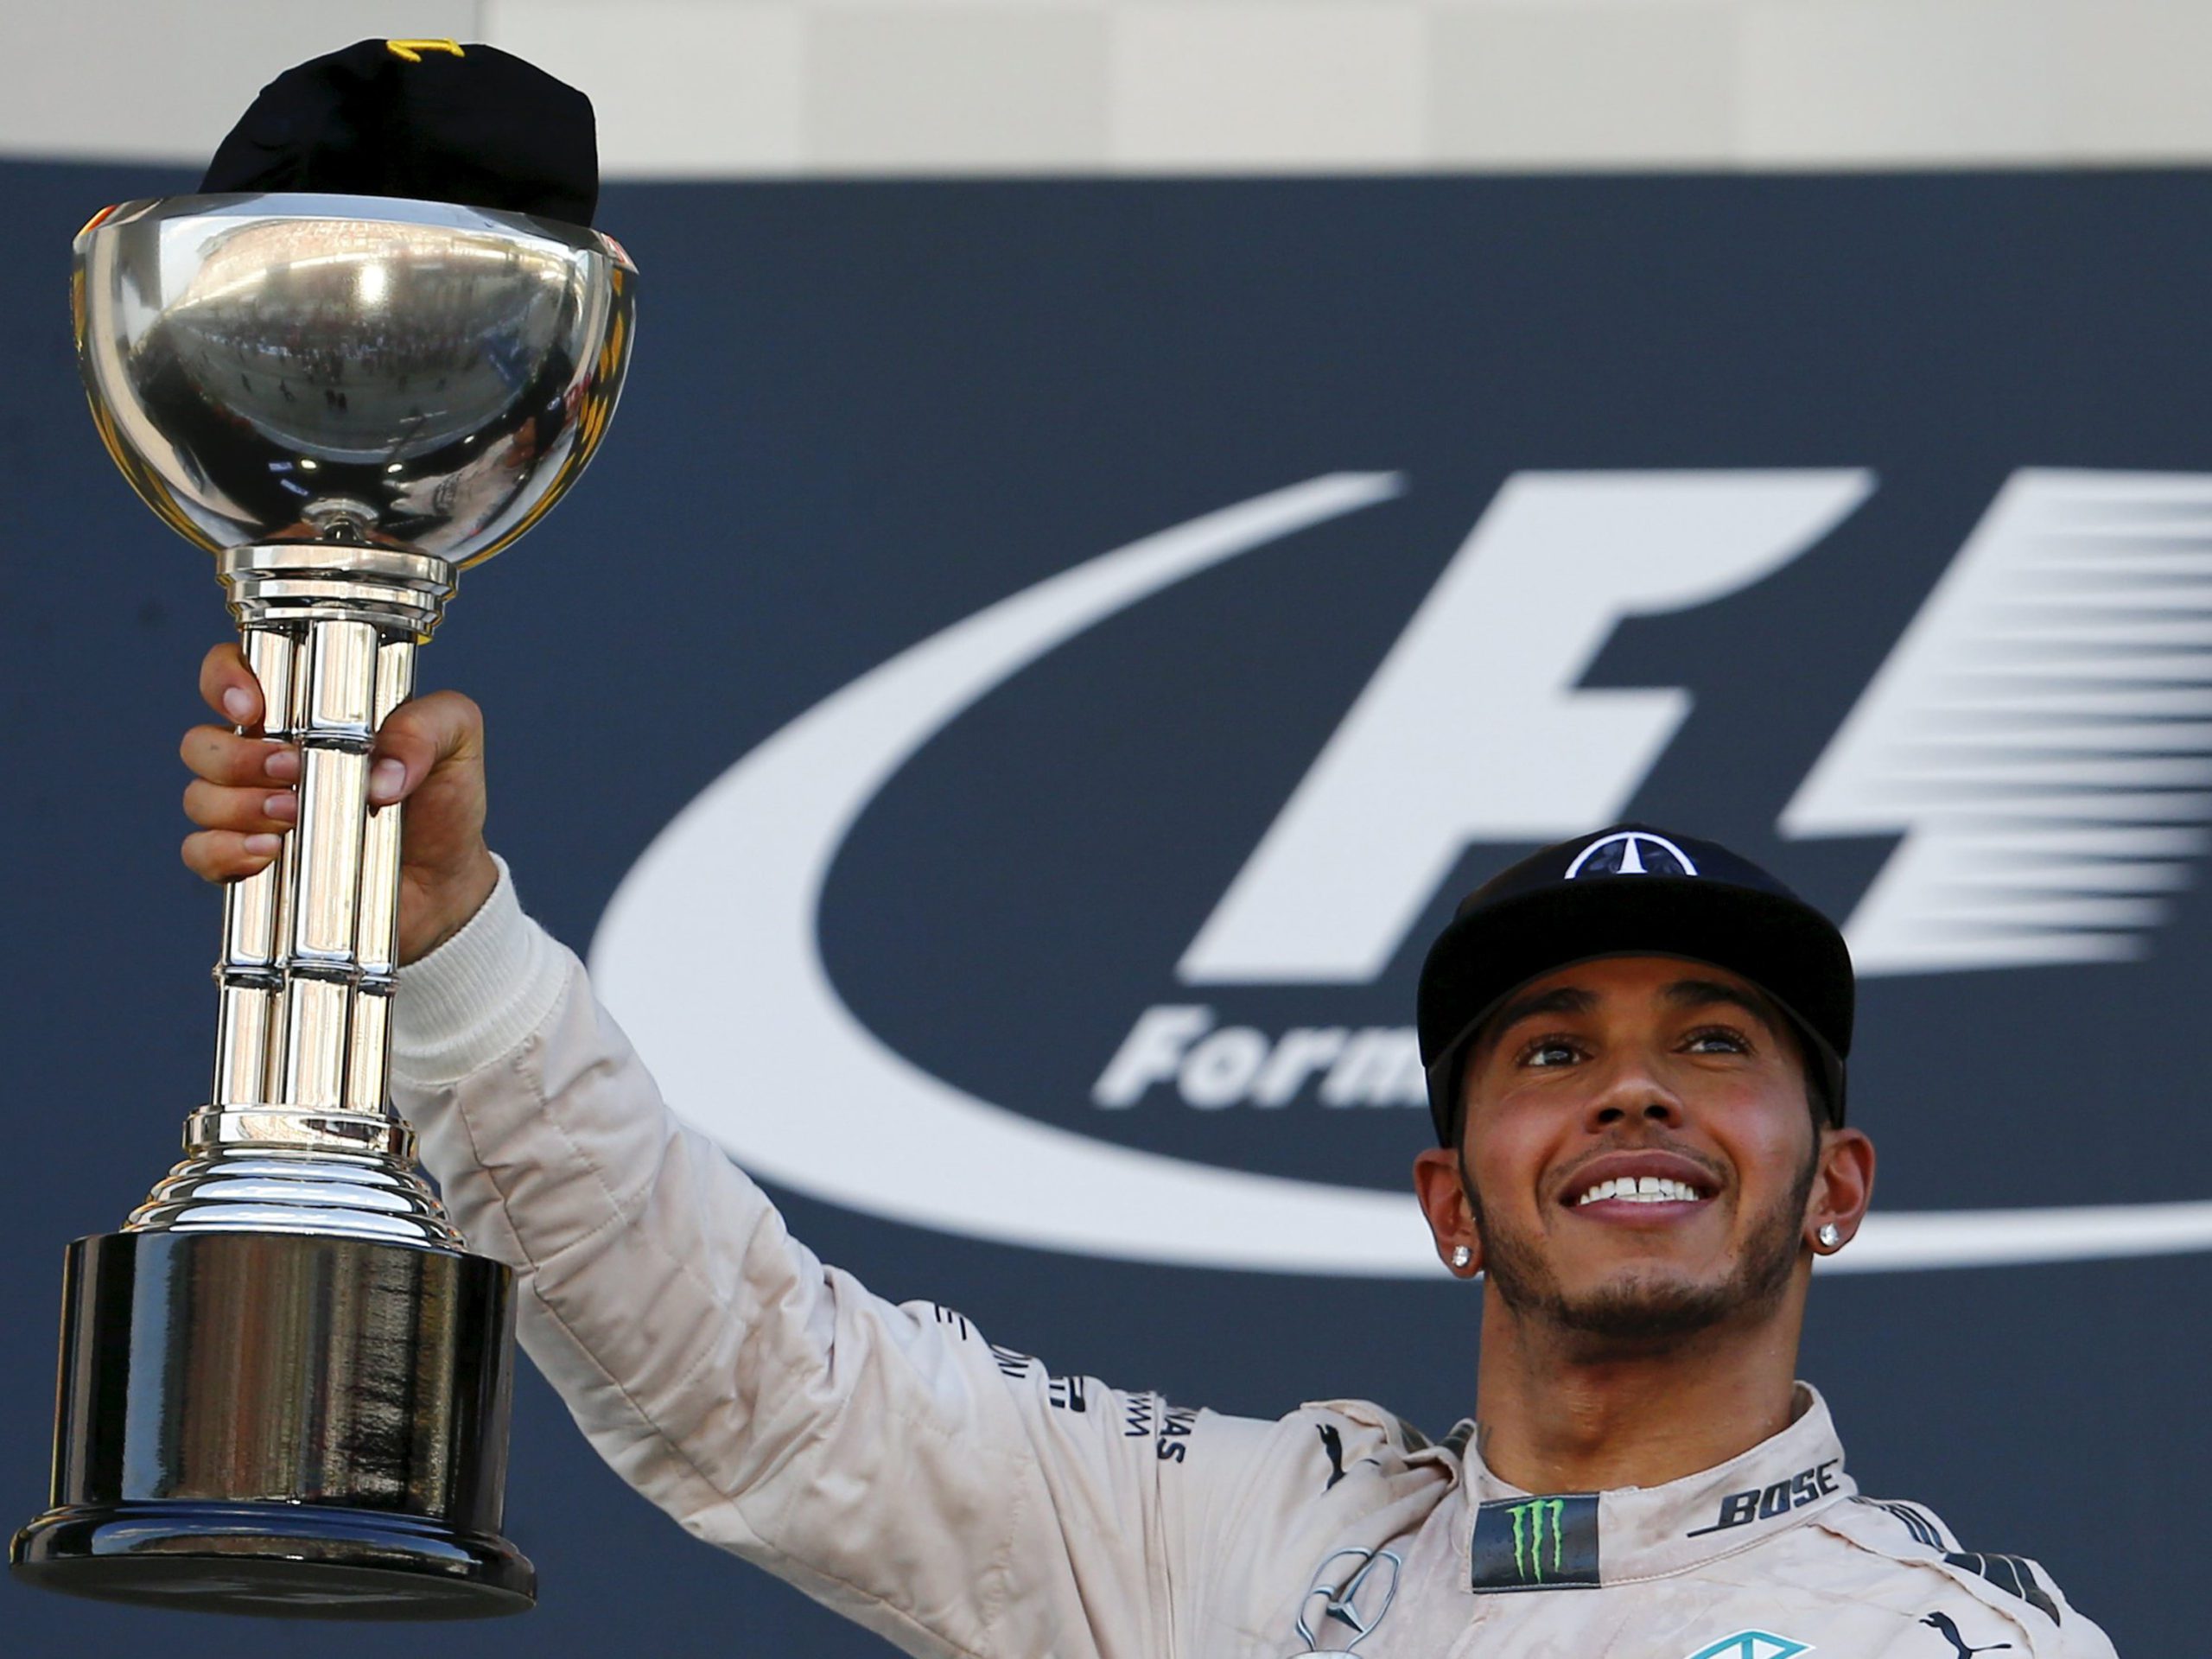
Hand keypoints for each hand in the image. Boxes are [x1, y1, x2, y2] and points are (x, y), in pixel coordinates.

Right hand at [180, 641, 499, 963]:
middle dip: (237, 757)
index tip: (253, 706)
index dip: (225, 680)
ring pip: (200, 797)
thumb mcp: (456, 743)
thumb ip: (428, 728)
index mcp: (304, 713)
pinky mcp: (251, 864)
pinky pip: (201, 854)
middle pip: (202, 743)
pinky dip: (225, 851)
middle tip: (291, 770)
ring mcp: (253, 812)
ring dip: (239, 805)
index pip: (232, 676)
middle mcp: (266, 758)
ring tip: (294, 814)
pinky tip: (270, 852)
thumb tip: (379, 771)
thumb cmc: (443, 800)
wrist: (447, 883)